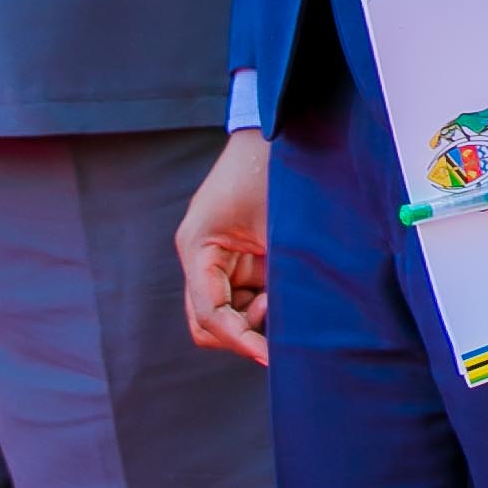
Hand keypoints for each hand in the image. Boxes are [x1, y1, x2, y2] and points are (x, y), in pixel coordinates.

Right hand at [177, 129, 270, 366]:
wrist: (277, 131)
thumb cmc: (274, 170)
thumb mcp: (278, 227)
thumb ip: (279, 276)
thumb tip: (290, 328)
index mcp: (198, 247)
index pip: (209, 313)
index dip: (239, 339)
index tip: (269, 356)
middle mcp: (200, 257)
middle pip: (208, 322)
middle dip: (242, 333)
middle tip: (279, 328)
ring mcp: (216, 258)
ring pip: (225, 313)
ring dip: (254, 318)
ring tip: (284, 295)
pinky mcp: (237, 256)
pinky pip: (242, 295)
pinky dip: (263, 302)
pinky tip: (284, 289)